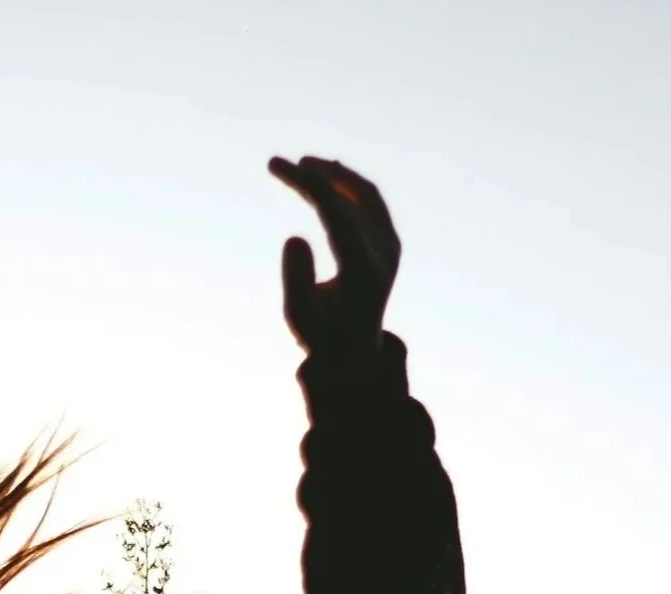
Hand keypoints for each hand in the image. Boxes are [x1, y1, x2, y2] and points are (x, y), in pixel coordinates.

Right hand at [268, 156, 400, 365]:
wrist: (356, 353)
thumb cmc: (321, 336)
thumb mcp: (299, 318)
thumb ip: (297, 279)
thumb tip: (294, 236)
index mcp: (362, 272)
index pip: (335, 213)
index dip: (307, 184)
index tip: (279, 166)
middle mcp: (384, 254)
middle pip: (348, 199)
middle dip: (314, 176)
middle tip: (280, 163)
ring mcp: (391, 247)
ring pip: (365, 194)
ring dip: (334, 174)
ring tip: (303, 164)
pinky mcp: (390, 243)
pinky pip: (371, 202)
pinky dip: (347, 184)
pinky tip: (327, 174)